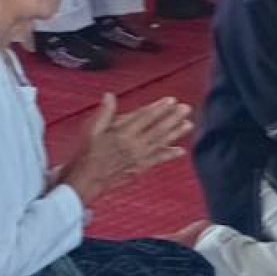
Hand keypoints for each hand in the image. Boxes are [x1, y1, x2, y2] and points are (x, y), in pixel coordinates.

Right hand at [64, 92, 192, 205]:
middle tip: (186, 109)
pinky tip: (180, 150)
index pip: (145, 117)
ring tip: (188, 124)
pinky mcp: (140, 167)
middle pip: (157, 128)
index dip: (159, 108)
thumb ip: (104, 112)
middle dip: (173, 118)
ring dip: (176, 133)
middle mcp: (134, 144)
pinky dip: (169, 155)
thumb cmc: (88, 153)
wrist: (87, 179)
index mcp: (122, 133)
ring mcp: (139, 157)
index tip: (171, 100)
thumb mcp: (92, 129)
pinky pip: (157, 160)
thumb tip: (110, 96)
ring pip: (161, 142)